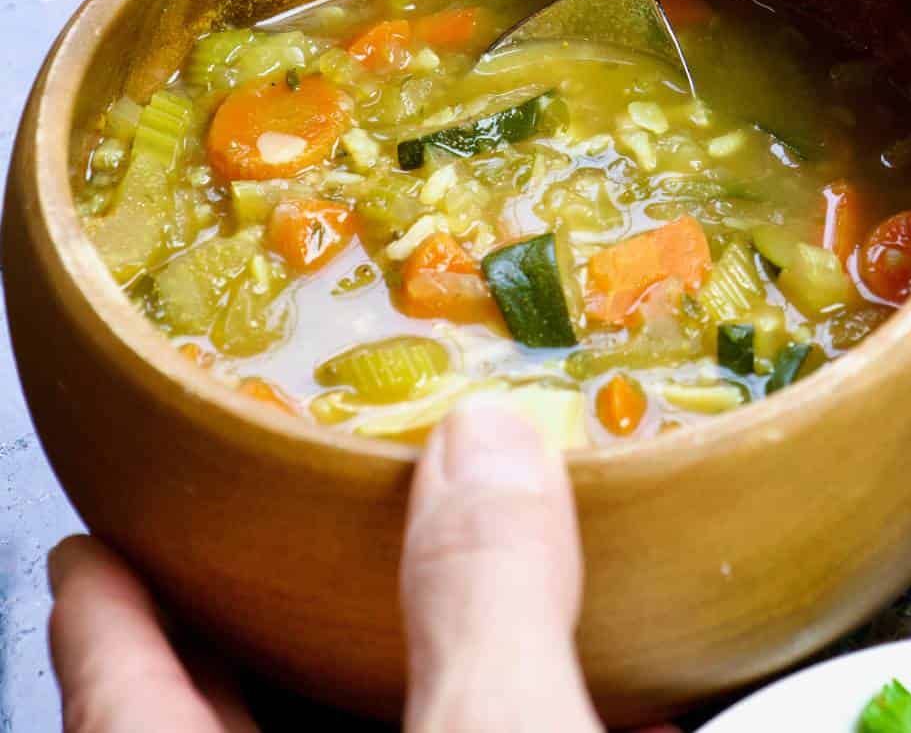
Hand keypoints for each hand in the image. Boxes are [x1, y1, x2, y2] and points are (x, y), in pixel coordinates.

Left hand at [48, 404, 680, 731]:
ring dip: (392, 666)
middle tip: (255, 516)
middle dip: (243, 615)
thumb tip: (483, 441)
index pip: (115, 694)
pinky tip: (583, 690)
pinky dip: (506, 715)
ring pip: (361, 732)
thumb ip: (487, 600)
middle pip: (219, 717)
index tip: (92, 538)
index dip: (101, 606)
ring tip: (412, 569)